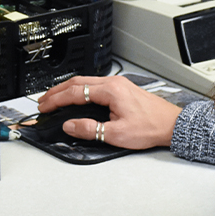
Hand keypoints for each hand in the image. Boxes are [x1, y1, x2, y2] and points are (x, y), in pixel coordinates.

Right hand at [37, 75, 181, 149]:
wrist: (171, 124)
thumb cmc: (151, 127)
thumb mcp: (117, 134)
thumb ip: (91, 129)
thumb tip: (70, 125)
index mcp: (111, 90)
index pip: (76, 92)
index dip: (56, 100)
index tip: (45, 107)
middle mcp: (114, 83)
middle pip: (77, 82)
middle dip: (57, 91)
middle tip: (43, 102)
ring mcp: (118, 84)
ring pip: (85, 81)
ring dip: (68, 89)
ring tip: (54, 98)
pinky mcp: (122, 89)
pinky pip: (94, 84)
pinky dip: (80, 90)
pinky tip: (76, 97)